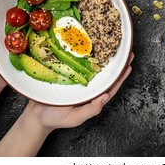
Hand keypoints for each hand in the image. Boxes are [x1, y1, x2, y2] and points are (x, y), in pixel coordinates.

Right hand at [0, 53, 133, 155]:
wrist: (35, 115)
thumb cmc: (56, 119)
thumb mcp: (75, 118)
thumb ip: (91, 110)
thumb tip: (106, 97)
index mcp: (92, 97)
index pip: (111, 86)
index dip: (121, 77)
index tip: (130, 66)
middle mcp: (88, 87)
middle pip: (106, 74)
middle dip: (117, 63)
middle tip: (127, 52)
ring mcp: (77, 80)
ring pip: (93, 66)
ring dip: (103, 56)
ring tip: (112, 46)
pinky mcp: (66, 73)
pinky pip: (78, 63)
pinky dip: (85, 55)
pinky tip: (89, 46)